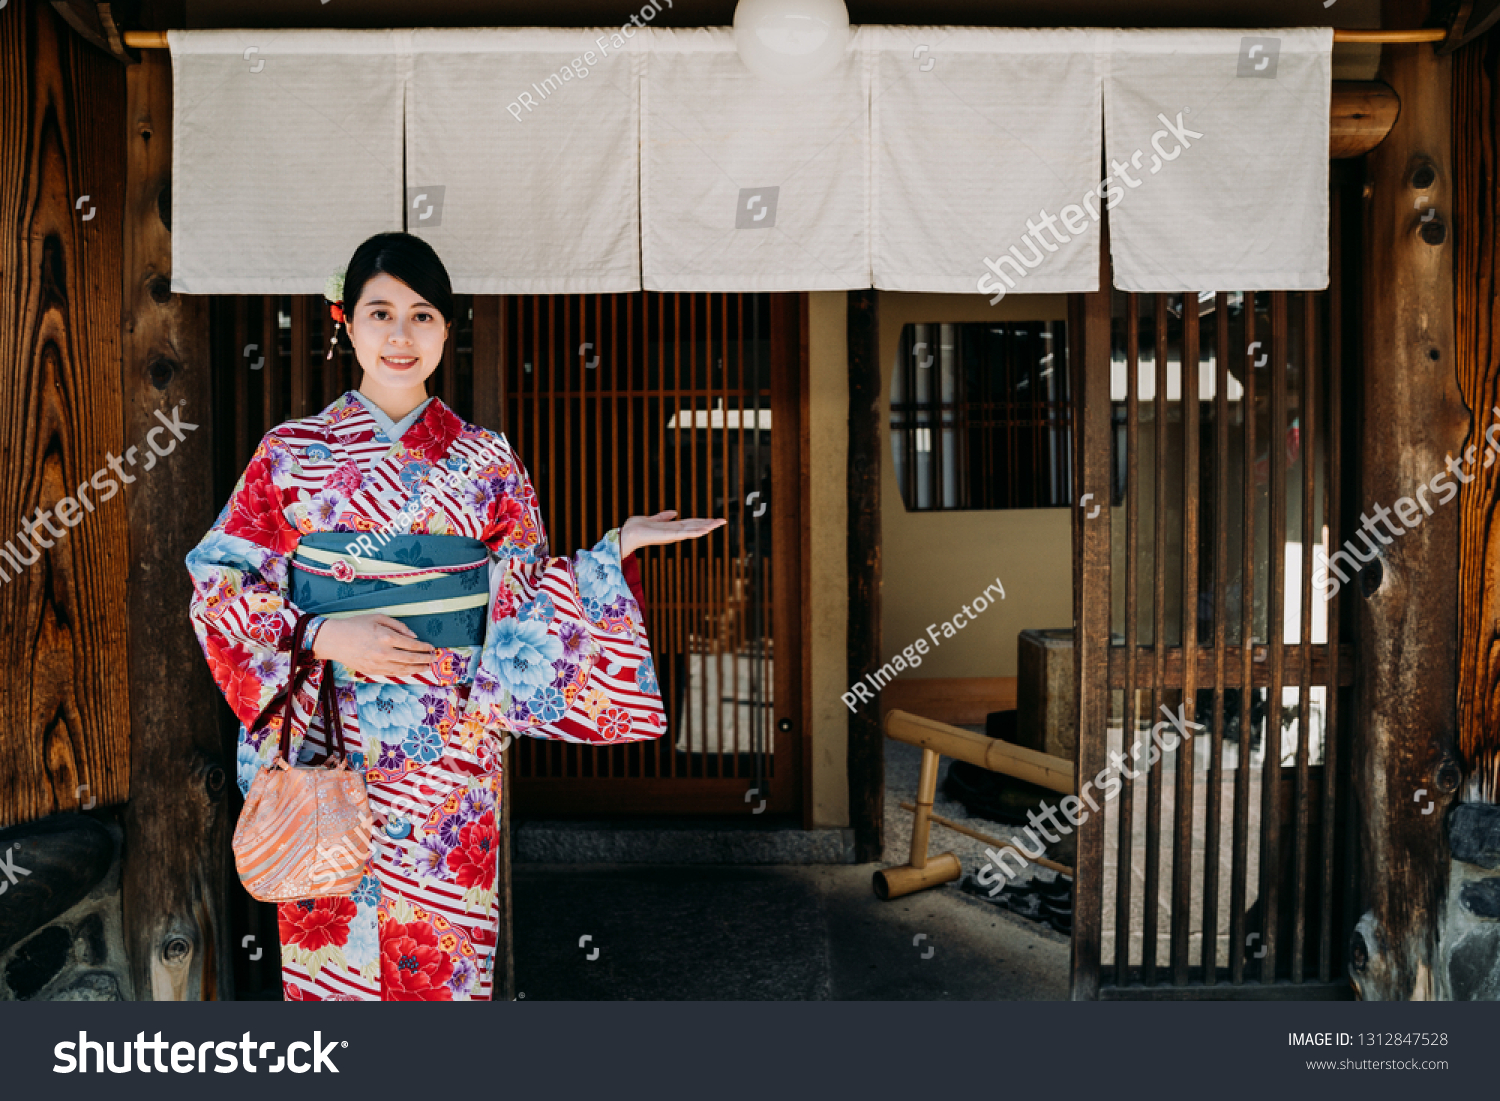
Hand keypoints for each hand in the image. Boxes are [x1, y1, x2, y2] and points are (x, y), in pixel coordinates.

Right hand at [311, 614, 435, 677]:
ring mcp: (377, 664)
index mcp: (386, 637)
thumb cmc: (355, 625)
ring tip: (427, 667)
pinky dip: (404, 673)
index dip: (424, 647)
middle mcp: (384, 652)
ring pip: (403, 669)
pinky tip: (411, 671)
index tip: (431, 647)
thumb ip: (398, 626)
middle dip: (424, 659)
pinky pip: (392, 674)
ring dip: (418, 668)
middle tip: (433, 658)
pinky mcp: (371, 671)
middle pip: (410, 659)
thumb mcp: (377, 617)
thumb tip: (413, 636)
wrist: (333, 639)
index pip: (412, 644)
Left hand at [619, 510, 725, 556]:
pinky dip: (695, 532)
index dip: (702, 521)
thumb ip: (663, 516)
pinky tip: (704, 530)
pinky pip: (684, 534)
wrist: (627, 533)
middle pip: (695, 527)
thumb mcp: (652, 519)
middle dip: (709, 524)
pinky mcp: (668, 537)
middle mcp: (674, 532)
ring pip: (693, 530)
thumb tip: (675, 512)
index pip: (690, 523)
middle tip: (723, 521)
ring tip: (718, 524)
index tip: (714, 519)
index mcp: (671, 527)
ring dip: (706, 527)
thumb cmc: (636, 527)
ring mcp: (672, 535)